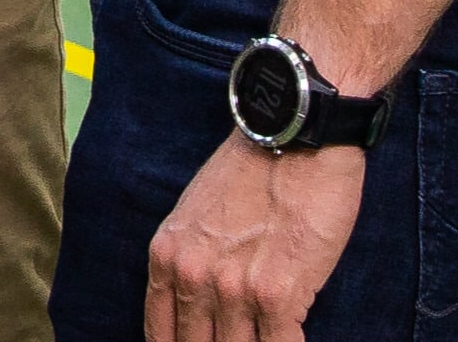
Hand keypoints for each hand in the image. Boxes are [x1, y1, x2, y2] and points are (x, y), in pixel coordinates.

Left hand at [144, 133, 364, 341]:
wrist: (296, 136)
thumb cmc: (253, 169)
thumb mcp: (196, 214)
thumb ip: (190, 260)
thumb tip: (198, 305)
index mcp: (167, 258)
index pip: (161, 335)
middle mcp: (192, 277)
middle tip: (238, 341)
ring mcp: (233, 289)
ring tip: (266, 339)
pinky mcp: (277, 294)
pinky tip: (291, 341)